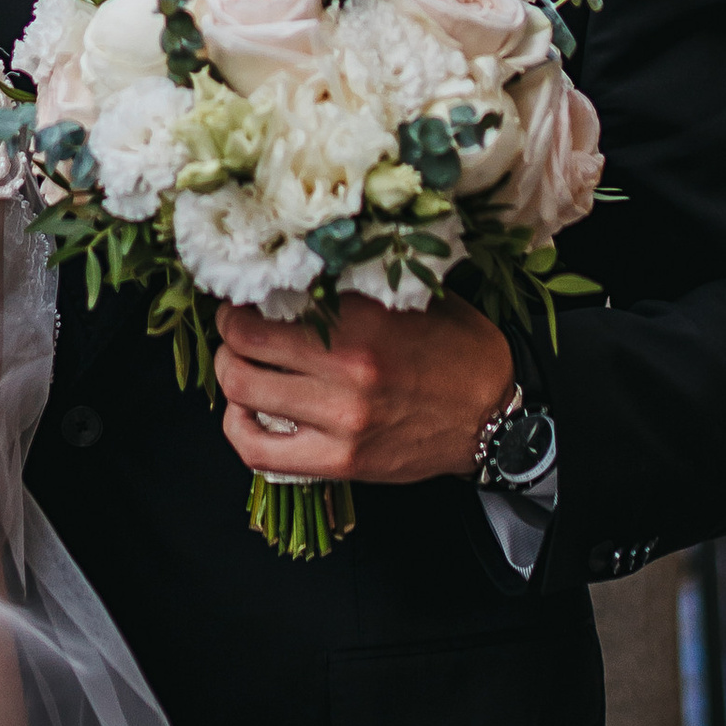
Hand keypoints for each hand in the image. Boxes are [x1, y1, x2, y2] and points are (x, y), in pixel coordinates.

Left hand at [214, 293, 515, 486]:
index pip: (272, 299)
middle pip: (245, 342)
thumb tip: (298, 265)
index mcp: (365, 320)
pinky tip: (244, 412)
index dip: (246, 293)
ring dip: (230, 372)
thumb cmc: (456, 349)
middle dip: (230, 329)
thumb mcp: (415, 297)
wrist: (494, 415)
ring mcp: (341, 420)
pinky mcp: (340, 460)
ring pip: (243, 390)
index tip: (246, 293)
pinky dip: (238, 428)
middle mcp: (348, 369)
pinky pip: (259, 450)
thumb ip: (359, 283)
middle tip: (236, 325)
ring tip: (240, 363)